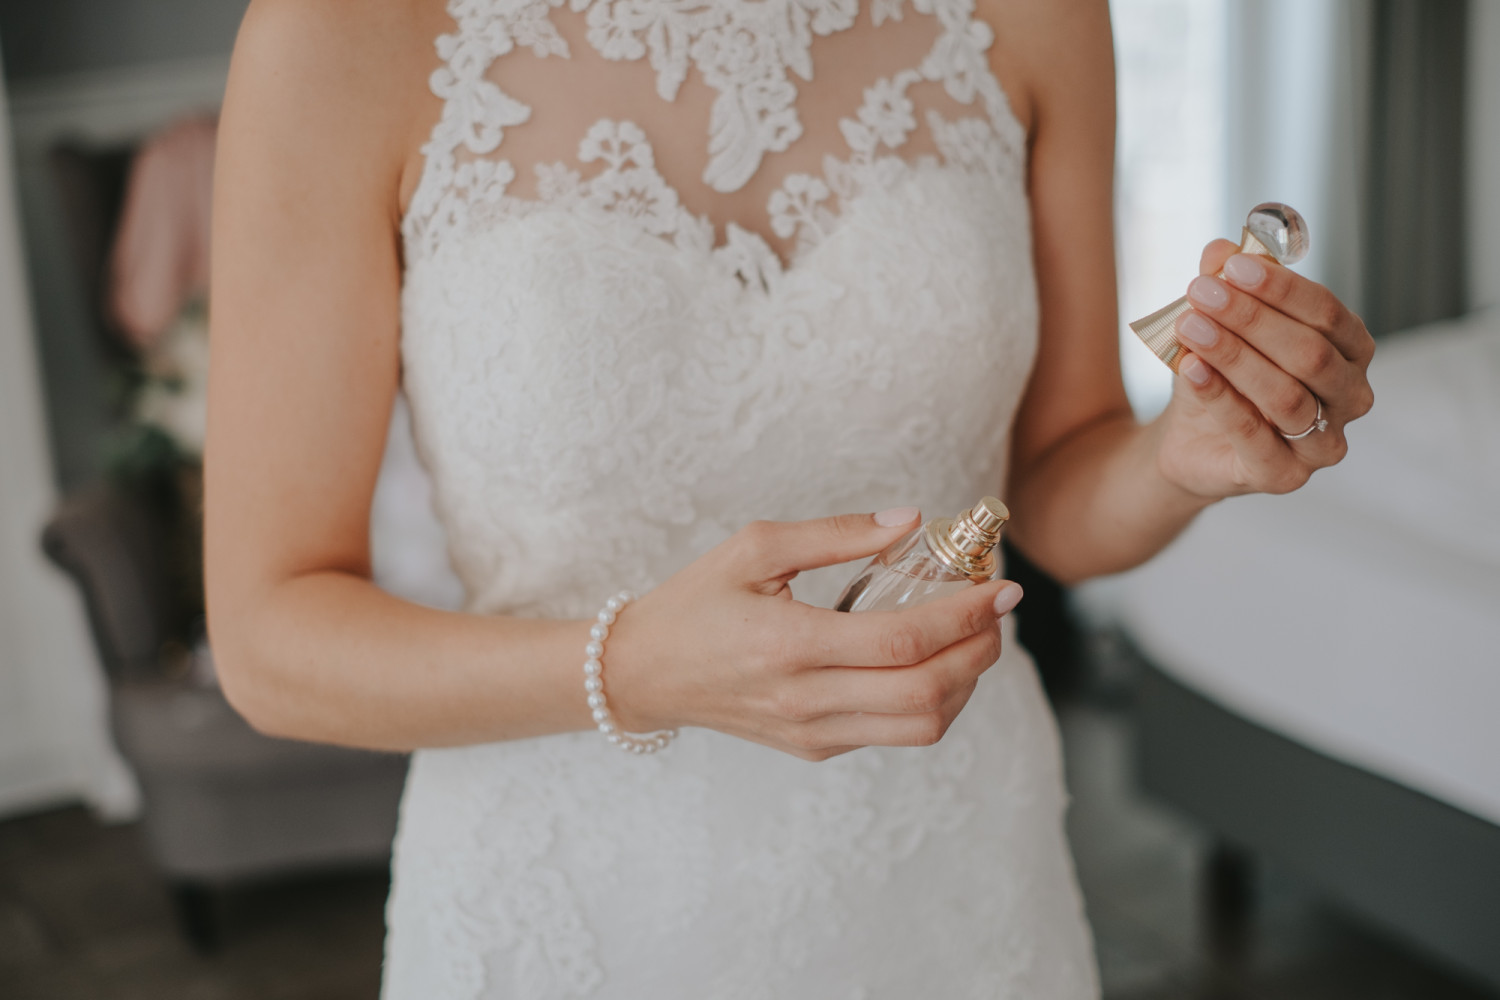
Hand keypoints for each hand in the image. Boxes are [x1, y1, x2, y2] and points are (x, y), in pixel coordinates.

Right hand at [601, 509, 1022, 760]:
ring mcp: (813, 732)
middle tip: (996, 610)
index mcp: (789, 644)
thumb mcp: (755, 547)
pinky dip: (932, 700)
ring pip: (922, 726)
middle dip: (980, 650)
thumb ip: (836, 534)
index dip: (965, 615)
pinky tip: (932, 661)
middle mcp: (806, 699)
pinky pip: (894, 733)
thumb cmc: (696, 602)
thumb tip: (909, 522)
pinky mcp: (815, 747)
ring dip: (965, 683)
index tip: (1001, 586)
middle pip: (928, 692)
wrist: (645, 673)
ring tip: (973, 638)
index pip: (904, 641)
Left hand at [1153, 240, 1376, 498]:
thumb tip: (1222, 248)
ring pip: (1286, 395)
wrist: (1190, 440)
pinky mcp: (1284, 476)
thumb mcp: (1220, 324)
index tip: (1230, 266)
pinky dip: (1221, 397)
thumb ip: (1227, 286)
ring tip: (1189, 326)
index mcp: (1350, 352)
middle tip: (1200, 293)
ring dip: (1234, 355)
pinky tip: (1191, 367)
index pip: (1327, 313)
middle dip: (1253, 319)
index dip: (1280, 287)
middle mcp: (1350, 398)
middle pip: (1310, 353)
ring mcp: (1323, 444)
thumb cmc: (1222, 375)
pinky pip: (1255, 435)